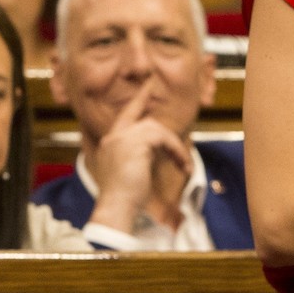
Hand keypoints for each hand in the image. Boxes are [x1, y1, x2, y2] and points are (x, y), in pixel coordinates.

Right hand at [87, 80, 191, 230]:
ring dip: (174, 146)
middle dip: (152, 110)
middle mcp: (113, 137)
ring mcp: (122, 137)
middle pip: (141, 119)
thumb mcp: (130, 175)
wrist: (115, 207)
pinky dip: (176, 150)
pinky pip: (163, 138)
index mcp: (109, 144)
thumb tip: (154, 154)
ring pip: (156, 129)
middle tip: (161, 97)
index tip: (148, 85)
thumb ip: (138, 159)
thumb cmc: (122, 200)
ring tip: (183, 165)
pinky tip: (182, 165)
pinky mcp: (135, 142)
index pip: (125, 117)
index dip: (138, 100)